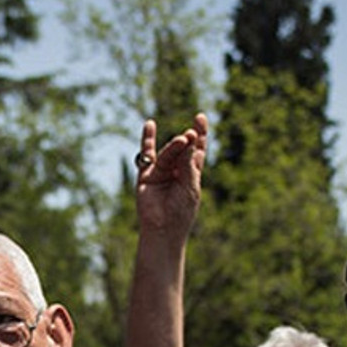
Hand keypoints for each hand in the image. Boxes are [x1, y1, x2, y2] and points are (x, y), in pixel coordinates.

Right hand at [135, 113, 208, 246]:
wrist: (164, 228)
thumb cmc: (182, 210)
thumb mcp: (190, 184)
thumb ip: (188, 162)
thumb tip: (188, 138)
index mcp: (192, 173)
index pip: (197, 149)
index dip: (200, 133)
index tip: (200, 118)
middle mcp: (176, 170)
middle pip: (183, 149)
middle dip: (187, 141)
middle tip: (190, 136)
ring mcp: (161, 172)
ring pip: (168, 153)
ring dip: (174, 146)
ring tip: (181, 141)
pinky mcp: (146, 176)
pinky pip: (146, 156)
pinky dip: (147, 140)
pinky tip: (150, 125)